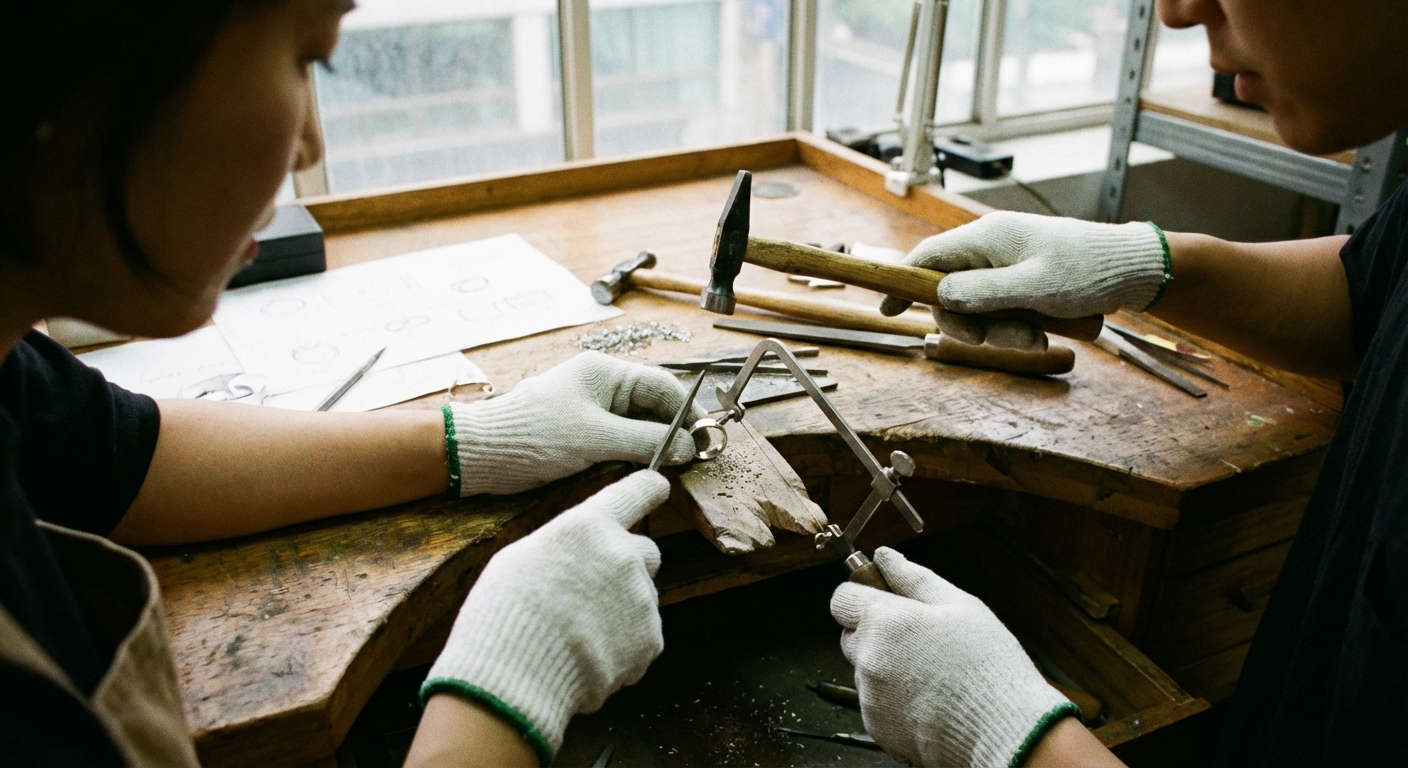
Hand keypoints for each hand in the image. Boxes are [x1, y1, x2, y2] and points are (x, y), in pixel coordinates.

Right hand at [421, 470, 669, 764]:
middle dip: (629, 564)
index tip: (658, 486)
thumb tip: (578, 553)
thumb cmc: (505, 613)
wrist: (518, 675)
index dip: (649, 488)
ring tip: (580, 633)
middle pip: (647, 550)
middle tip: (594, 589)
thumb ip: (564, 546)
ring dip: (622, 608)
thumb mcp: (520, 558)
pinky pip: (643, 635)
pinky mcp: (650, 639)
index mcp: (590, 526)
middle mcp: (624, 555)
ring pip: (642, 596)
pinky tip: (590, 656)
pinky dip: (625, 645)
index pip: (636, 491)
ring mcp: (641, 598)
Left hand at [446, 351, 705, 496]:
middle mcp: (601, 387)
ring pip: (638, 427)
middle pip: (653, 407)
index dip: (688, 413)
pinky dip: (633, 456)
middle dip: (673, 432)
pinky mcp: (581, 434)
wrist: (479, 455)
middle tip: (692, 461)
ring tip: (670, 469)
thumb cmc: (533, 436)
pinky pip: (619, 442)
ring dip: (654, 447)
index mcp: (605, 373)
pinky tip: (641, 472)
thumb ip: (646, 441)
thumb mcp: (596, 438)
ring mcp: (591, 410)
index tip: (705, 441)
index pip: (663, 386)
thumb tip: (689, 447)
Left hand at [831, 547, 1078, 767]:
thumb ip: (914, 578)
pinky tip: (929, 700)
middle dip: (875, 632)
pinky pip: (875, 702)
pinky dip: (894, 699)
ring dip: (887, 667)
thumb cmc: (986, 664)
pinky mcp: (876, 726)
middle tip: (919, 640)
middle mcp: (868, 658)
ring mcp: (869, 696)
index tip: (884, 600)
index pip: (841, 598)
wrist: (1002, 730)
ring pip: (865, 670)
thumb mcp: (960, 606)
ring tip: (933, 675)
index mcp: (884, 621)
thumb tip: (884, 556)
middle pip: (851, 635)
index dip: (861, 595)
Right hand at [880, 211, 1167, 349]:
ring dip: (1000, 331)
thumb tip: (940, 295)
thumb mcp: (1032, 286)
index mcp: (986, 238)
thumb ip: (981, 292)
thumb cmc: (1088, 270)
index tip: (887, 309)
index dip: (902, 283)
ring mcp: (1007, 266)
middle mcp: (991, 249)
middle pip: (951, 293)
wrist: (1135, 270)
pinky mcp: (1023, 282)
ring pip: (979, 309)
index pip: (926, 257)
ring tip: (1038, 336)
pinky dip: (1016, 327)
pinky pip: (1003, 312)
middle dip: (972, 325)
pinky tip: (1044, 331)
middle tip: (1006, 340)